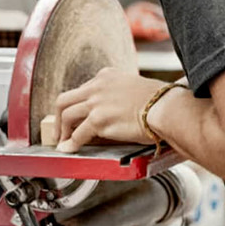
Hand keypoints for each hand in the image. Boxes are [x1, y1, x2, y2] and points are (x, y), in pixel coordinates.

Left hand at [52, 67, 167, 153]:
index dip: (77, 105)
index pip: (83, 89)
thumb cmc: (160, 101)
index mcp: (106, 75)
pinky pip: (78, 134)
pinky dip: (70, 143)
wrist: (166, 108)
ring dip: (62, 131)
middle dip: (58, 116)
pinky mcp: (99, 120)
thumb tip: (114, 111)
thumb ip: (119, 94)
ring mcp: (97, 103)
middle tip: (59, 129)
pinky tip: (69, 149)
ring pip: (66, 115)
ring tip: (63, 141)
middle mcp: (98, 86)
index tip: (76, 115)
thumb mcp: (135, 86)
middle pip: (65, 100)